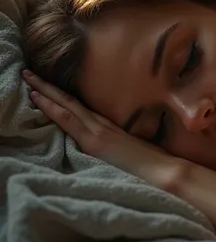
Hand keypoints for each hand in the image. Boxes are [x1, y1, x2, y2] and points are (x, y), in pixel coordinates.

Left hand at [21, 70, 186, 192]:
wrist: (163, 169)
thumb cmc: (151, 164)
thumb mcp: (128, 151)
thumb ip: (114, 145)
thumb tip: (104, 146)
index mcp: (107, 127)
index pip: (78, 107)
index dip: (60, 95)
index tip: (43, 85)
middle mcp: (100, 124)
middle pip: (68, 101)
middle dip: (46, 87)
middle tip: (26, 73)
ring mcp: (97, 131)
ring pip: (65, 106)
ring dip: (45, 92)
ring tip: (27, 79)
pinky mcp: (95, 141)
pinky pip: (68, 119)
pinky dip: (52, 107)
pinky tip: (38, 99)